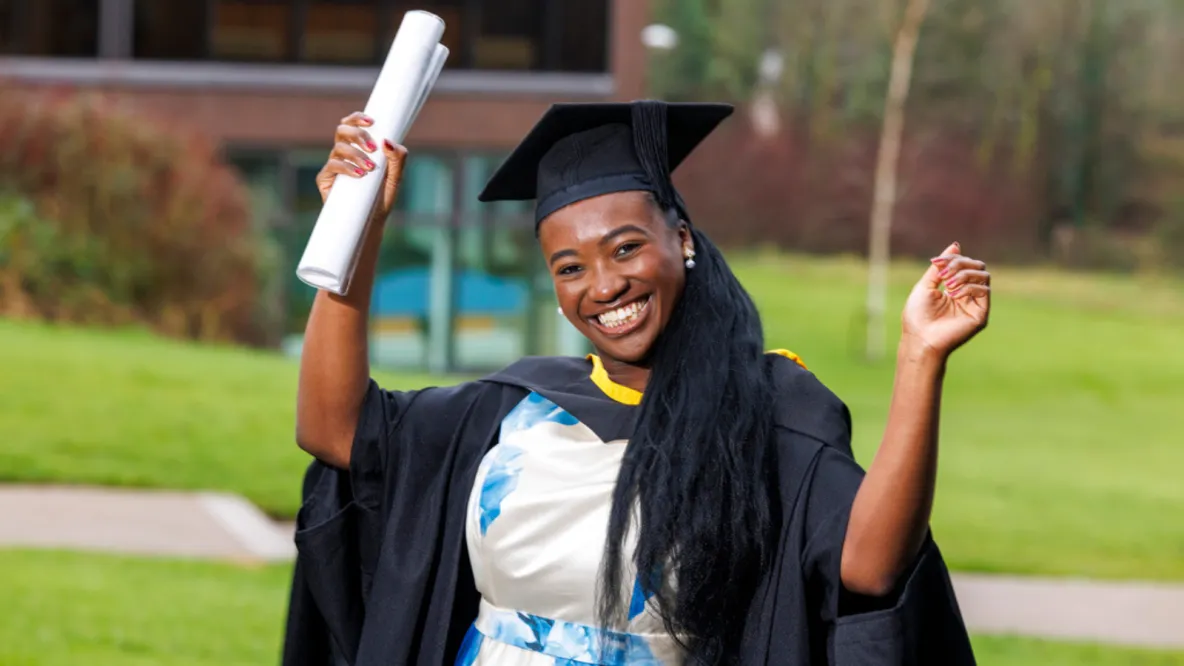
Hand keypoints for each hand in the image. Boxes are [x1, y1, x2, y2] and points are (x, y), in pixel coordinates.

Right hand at [315, 111, 407, 222]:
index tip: (371, 122)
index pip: (353, 124)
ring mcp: (333, 165)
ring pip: (339, 147)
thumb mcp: (396, 178)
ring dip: (356, 154)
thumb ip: (397, 158)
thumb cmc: (382, 197)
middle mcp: (344, 153)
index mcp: (359, 147)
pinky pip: (332, 165)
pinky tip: (359, 175)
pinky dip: (346, 167)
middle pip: (342, 130)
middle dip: (357, 134)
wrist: (371, 222)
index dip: (358, 118)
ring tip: (370, 168)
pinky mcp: (326, 179)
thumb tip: (388, 141)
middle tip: (372, 148)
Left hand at [901, 242, 989, 358]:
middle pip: (977, 266)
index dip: (952, 259)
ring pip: (984, 276)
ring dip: (964, 274)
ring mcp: (975, 305)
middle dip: (960, 263)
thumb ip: (941, 266)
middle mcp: (967, 295)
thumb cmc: (918, 315)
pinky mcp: (981, 314)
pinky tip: (954, 295)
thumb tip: (956, 245)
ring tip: (948, 286)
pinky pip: (984, 291)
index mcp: (954, 288)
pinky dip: (968, 287)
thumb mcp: (926, 285)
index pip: (964, 264)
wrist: (919, 338)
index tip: (936, 263)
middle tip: (943, 274)